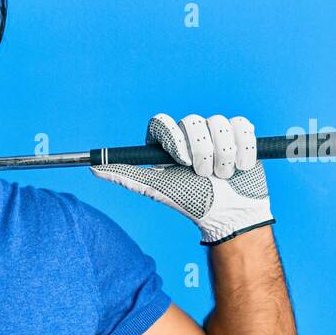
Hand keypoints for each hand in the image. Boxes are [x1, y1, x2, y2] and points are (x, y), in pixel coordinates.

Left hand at [91, 113, 274, 244]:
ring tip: (223, 175)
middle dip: (202, 152)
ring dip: (223, 155)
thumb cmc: (192, 201)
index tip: (182, 161)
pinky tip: (241, 166)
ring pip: (219, 122)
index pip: (161, 122)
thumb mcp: (156, 189)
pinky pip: (242, 125)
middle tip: (204, 175)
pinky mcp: (240, 132)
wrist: (230, 214)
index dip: (174, 138)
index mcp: (166, 142)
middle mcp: (189, 133)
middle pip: (193, 120)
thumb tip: (92, 168)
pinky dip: (243, 149)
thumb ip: (126, 175)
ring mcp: (215, 131)